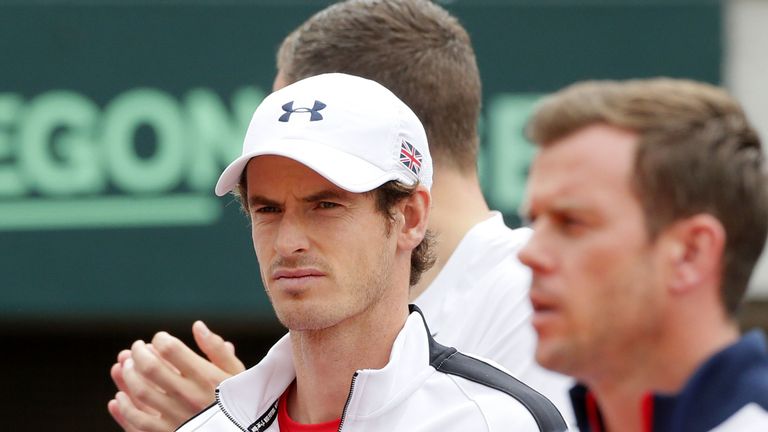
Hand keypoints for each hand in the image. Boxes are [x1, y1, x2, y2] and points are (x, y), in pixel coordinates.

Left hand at [108, 321, 245, 430]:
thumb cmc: (240, 401)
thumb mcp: (237, 373)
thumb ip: (217, 349)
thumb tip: (197, 326)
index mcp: (206, 377)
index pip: (171, 349)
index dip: (160, 339)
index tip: (159, 338)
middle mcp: (190, 395)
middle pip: (151, 368)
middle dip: (139, 353)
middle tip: (136, 348)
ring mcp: (177, 416)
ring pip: (141, 391)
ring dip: (128, 376)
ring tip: (127, 366)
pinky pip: (138, 420)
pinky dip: (125, 407)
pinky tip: (120, 397)